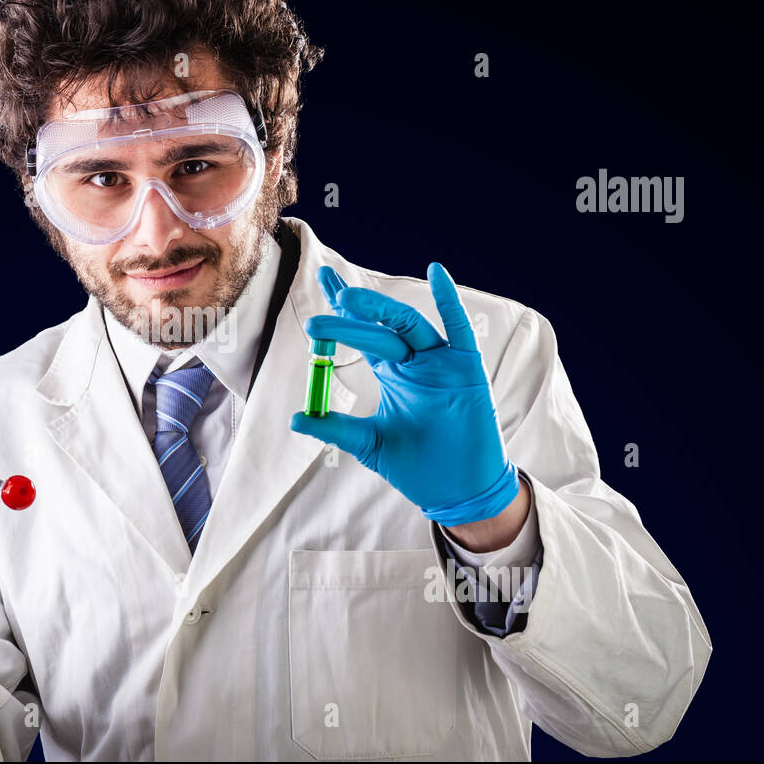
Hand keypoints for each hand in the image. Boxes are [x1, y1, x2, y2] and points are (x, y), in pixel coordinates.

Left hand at [289, 263, 519, 526]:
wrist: (458, 491)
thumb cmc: (418, 466)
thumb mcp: (369, 443)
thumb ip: (336, 427)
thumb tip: (295, 419)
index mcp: (392, 370)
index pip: (363, 330)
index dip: (343, 307)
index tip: (323, 279)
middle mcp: (415, 360)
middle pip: (379, 327)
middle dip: (348, 317)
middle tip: (315, 322)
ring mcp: (441, 362)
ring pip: (408, 325)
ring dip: (379, 311)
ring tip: (348, 299)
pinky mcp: (467, 369)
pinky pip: (459, 330)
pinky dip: (450, 302)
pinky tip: (436, 273)